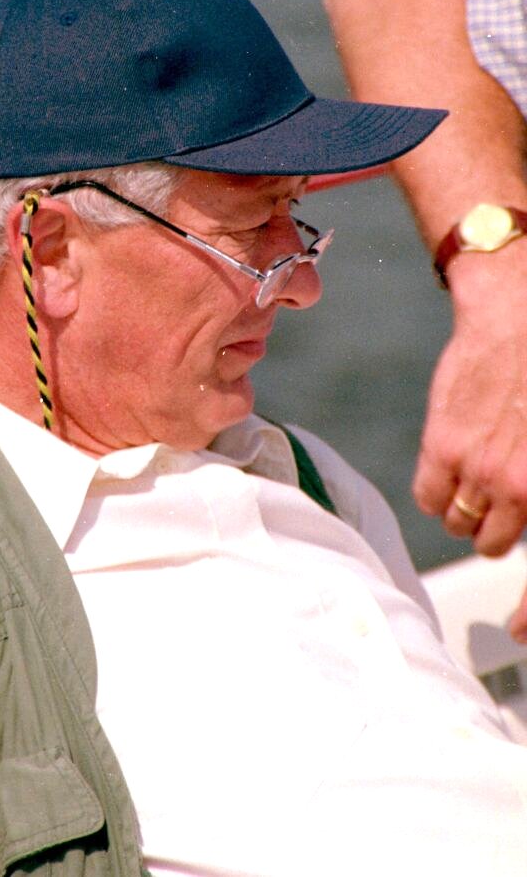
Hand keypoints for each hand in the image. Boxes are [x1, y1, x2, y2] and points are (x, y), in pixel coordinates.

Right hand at [412, 247, 526, 634]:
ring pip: (458, 522)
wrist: (517, 313)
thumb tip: (514, 506)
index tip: (517, 630)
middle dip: (495, 530)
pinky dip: (435, 489)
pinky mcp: (445, 448)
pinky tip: (450, 464)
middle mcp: (521, 488)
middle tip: (497, 504)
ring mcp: (482, 470)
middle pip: (493, 546)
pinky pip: (426, 498)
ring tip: (476, 475)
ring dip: (465, 508)